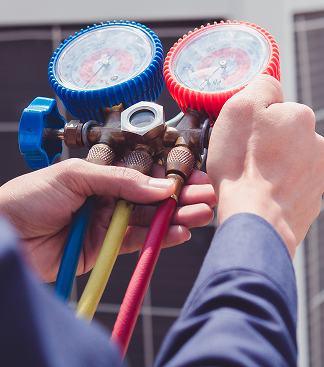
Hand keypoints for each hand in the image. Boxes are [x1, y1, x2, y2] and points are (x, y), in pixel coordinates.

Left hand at [0, 159, 215, 281]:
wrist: (2, 235)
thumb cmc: (28, 196)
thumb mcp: (75, 175)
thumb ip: (120, 180)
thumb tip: (160, 187)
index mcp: (103, 172)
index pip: (146, 171)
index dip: (171, 174)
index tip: (193, 176)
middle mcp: (110, 195)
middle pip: (154, 195)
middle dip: (183, 195)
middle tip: (207, 195)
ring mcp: (110, 222)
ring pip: (151, 218)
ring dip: (178, 216)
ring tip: (201, 214)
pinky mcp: (105, 248)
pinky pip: (139, 242)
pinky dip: (160, 238)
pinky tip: (180, 232)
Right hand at [206, 75, 323, 257]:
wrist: (256, 221)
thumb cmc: (243, 164)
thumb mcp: (241, 107)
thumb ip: (262, 86)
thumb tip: (272, 87)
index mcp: (303, 117)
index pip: (275, 108)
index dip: (254, 120)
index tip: (242, 136)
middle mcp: (318, 144)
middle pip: (283, 136)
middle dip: (265, 144)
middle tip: (242, 159)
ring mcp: (317, 176)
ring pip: (287, 163)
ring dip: (271, 168)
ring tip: (250, 181)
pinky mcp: (311, 202)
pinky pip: (289, 189)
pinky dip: (276, 191)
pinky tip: (260, 197)